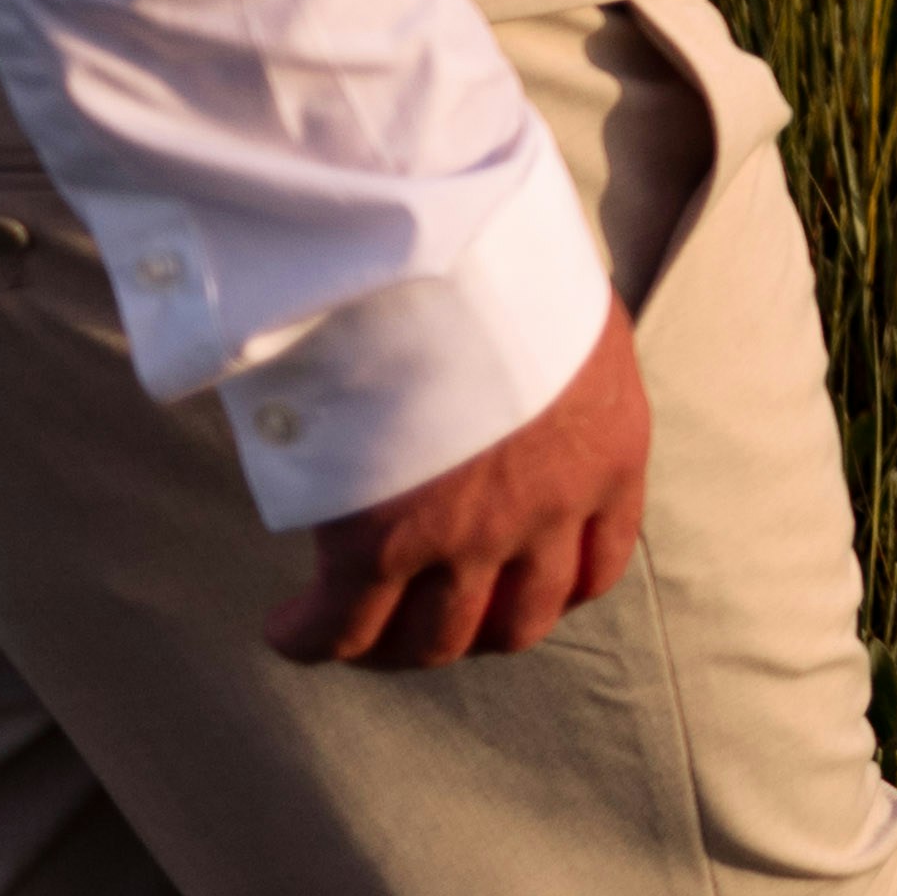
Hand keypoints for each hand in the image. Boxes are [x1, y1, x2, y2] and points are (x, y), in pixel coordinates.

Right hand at [261, 292, 646, 667]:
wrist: (442, 251)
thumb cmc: (504, 256)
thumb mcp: (569, 315)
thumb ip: (557, 369)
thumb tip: (530, 369)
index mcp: (608, 456)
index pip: (596, 568)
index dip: (548, 593)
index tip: (511, 592)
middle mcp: (548, 513)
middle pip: (516, 623)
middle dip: (471, 629)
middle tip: (423, 618)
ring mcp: (466, 539)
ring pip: (432, 639)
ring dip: (393, 644)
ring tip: (353, 628)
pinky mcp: (380, 546)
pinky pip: (343, 629)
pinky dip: (313, 638)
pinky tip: (288, 628)